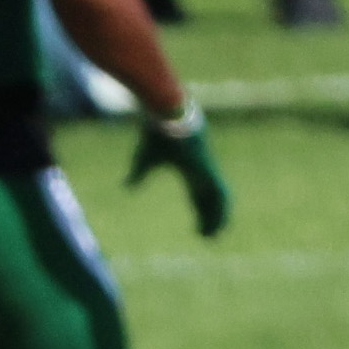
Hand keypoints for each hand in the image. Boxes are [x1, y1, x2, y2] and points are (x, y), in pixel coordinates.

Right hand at [134, 99, 228, 238]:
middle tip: (210, 236)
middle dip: (211, 216)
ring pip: (220, 197)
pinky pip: (220, 192)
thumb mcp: (144, 160)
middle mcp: (203, 168)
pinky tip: (219, 223)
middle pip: (212, 197)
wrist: (166, 112)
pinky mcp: (207, 167)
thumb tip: (127, 187)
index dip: (200, 210)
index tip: (199, 227)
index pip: (200, 193)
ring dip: (219, 217)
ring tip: (214, 235)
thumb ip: (138, 175)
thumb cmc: (155, 132)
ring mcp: (208, 167)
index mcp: (191, 167)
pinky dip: (221, 209)